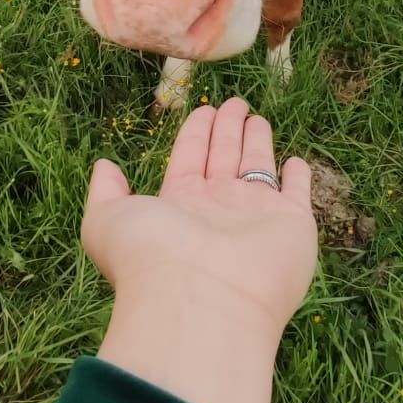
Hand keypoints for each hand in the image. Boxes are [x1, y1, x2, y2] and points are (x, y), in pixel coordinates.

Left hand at [82, 99, 316, 402]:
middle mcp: (218, 209)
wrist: (202, 300)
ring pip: (257, 167)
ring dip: (257, 141)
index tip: (203, 109)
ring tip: (256, 117)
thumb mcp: (107, 219)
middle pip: (224, 157)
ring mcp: (255, 216)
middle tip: (235, 102)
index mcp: (179, 203)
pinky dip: (298, 178)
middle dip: (228, 128)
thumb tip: (104, 166)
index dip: (196, 133)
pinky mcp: (292, 225)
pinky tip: (295, 163)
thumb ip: (104, 192)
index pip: (190, 158)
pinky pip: (297, 194)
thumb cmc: (150, 259)